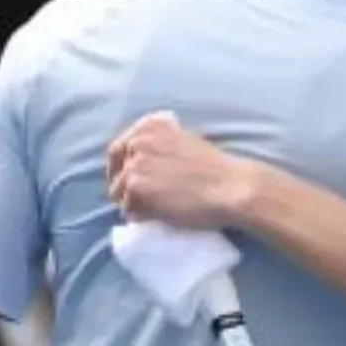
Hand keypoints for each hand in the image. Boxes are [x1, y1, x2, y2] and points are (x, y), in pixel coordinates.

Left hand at [106, 112, 250, 230]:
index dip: (121, 164)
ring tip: (145, 212)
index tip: (126, 176)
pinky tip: (152, 220)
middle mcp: (139, 141)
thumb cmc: (217, 169)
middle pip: (115, 167)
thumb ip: (164, 144)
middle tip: (128, 199)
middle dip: (119, 183)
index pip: (122, 146)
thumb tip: (149, 162)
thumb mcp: (186, 141)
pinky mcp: (137, 190)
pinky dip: (138, 216)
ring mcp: (135, 165)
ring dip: (129, 202)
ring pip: (118, 190)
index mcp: (151, 126)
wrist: (231, 187)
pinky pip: (127, 209)